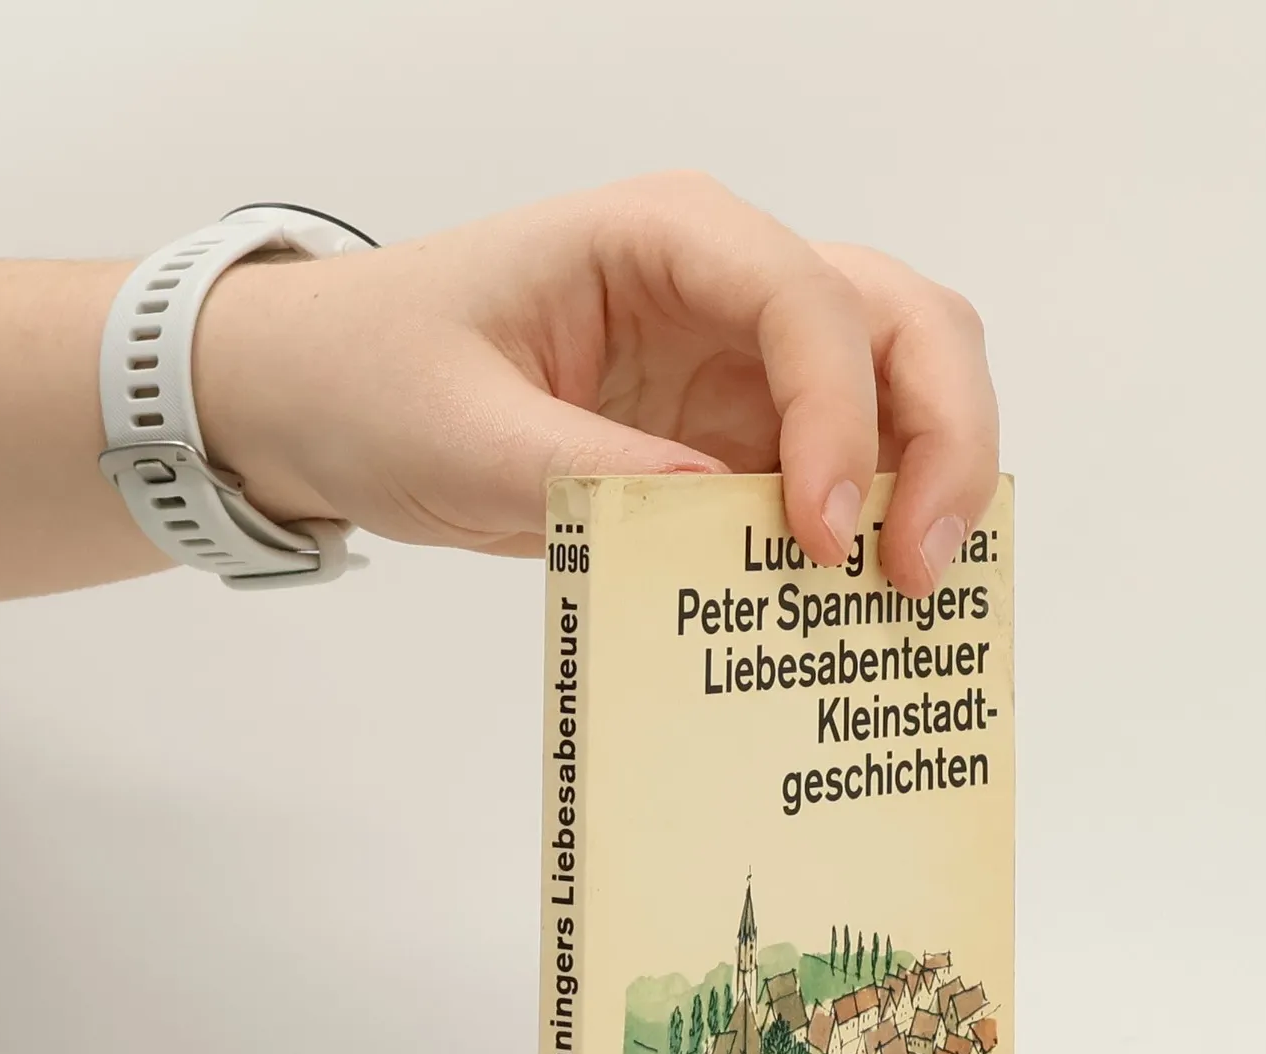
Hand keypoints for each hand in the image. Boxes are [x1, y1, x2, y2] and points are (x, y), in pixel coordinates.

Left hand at [198, 172, 999, 591]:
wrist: (324, 399)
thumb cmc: (376, 377)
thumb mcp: (463, 435)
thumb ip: (589, 472)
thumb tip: (724, 522)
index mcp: (663, 237)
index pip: (805, 299)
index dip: (840, 416)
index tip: (822, 535)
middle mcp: (726, 283)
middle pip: (901, 321)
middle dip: (941, 437)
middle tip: (918, 569)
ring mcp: (739, 359)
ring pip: (900, 385)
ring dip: (930, 479)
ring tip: (910, 591)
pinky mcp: (731, 433)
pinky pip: (838, 470)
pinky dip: (872, 526)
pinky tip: (861, 604)